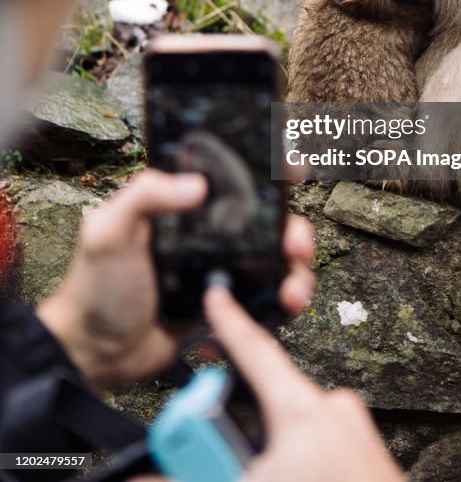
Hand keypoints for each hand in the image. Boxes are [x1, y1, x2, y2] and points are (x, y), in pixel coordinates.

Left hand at [37, 169, 313, 392]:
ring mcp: (222, 271)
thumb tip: (198, 185)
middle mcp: (210, 234)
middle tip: (296, 245)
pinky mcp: (229, 308)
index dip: (270, 172)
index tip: (293, 171)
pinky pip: (267, 301)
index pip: (235, 177)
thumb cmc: (97, 289)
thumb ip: (144, 195)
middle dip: (294, 229)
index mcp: (184, 207)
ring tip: (292, 291)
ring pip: (277, 262)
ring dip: (296, 272)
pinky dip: (280, 306)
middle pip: (269, 222)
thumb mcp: (110, 232)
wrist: (96, 356)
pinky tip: (277, 311)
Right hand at [201, 284, 404, 481]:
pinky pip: (321, 453)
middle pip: (267, 404)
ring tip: (265, 474)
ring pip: (292, 434)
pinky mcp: (373, 459)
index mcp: (303, 410)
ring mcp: (358, 435)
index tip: (218, 294)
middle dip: (238, 434)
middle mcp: (334, 412)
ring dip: (269, 458)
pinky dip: (300, 467)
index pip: (254, 350)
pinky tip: (295, 480)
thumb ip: (197, 473)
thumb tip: (146, 479)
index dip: (229, 321)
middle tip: (222, 463)